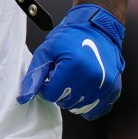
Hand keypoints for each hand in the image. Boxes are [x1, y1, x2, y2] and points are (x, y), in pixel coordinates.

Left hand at [17, 3, 124, 119]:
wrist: (97, 28)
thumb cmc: (71, 37)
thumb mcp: (47, 50)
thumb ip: (35, 74)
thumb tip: (24, 97)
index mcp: (74, 66)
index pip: (52, 95)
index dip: (47, 86)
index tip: (51, 74)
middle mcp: (92, 78)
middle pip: (66, 102)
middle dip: (60, 90)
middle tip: (64, 73)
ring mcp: (105, 85)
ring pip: (80, 107)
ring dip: (73, 96)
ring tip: (75, 77)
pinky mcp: (114, 89)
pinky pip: (96, 110)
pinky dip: (88, 103)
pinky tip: (85, 89)